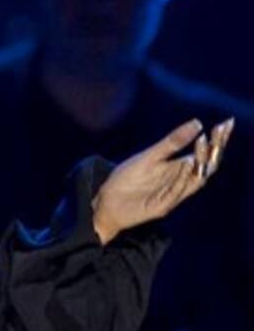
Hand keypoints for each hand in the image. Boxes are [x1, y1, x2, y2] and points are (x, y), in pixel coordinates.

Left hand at [92, 117, 234, 244]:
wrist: (106, 201)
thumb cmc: (127, 178)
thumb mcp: (148, 156)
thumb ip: (171, 143)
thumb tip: (197, 123)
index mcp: (178, 169)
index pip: (205, 155)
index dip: (217, 142)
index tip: (224, 125)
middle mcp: (179, 183)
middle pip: (205, 169)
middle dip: (212, 153)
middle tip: (216, 136)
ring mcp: (172, 196)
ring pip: (193, 182)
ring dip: (197, 167)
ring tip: (199, 150)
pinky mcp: (161, 207)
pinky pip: (175, 195)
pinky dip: (181, 182)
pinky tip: (185, 167)